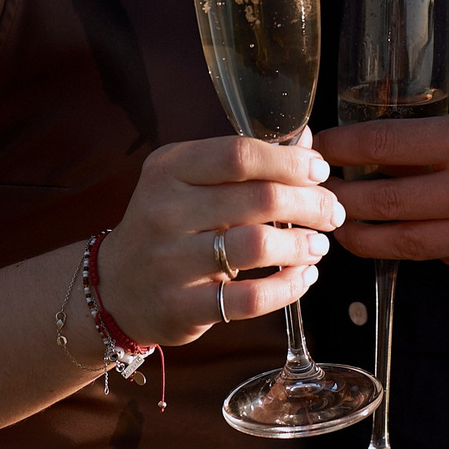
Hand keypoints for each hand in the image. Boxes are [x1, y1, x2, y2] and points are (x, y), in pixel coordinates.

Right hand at [97, 133, 345, 342]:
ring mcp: (172, 262)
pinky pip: (250, 298)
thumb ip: (243, 162)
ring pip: (257, 246)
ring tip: (319, 245)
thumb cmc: (168, 226)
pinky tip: (302, 277)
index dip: (290, 161)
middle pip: (259, 198)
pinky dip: (288, 287)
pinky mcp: (183, 306)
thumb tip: (307, 141)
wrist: (115, 287)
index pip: (240, 154)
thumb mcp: (189, 181)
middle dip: (310, 203)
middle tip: (332, 212)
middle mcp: (166, 211)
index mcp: (170, 169)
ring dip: (301, 245)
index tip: (319, 171)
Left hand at [312, 99, 448, 278]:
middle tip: (313, 192)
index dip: (340, 147)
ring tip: (341, 227)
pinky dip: (415, 249)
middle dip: (338, 198)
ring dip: (363, 236)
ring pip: (402, 244)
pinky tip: (398, 240)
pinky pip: (443, 259)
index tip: (316, 145)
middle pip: (380, 202)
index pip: (382, 145)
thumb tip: (394, 151)